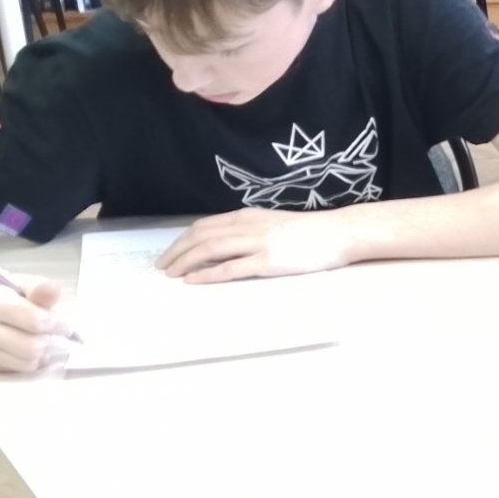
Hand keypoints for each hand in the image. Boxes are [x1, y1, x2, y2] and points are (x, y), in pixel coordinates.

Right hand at [0, 274, 73, 373]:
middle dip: (50, 340)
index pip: (33, 321)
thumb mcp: (23, 284)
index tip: (62, 323)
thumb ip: (39, 288)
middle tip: (57, 334)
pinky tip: (34, 351)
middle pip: (31, 346)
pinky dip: (33, 362)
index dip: (55, 323)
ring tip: (45, 341)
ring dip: (43, 353)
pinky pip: (20, 370)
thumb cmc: (6, 295)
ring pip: (27, 362)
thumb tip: (53, 289)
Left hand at [156, 208, 355, 282]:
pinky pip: (231, 268)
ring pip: (211, 249)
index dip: (182, 239)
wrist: (337, 234)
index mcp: (247, 216)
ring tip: (171, 274)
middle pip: (201, 236)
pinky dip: (208, 274)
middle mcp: (247, 226)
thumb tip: (225, 247)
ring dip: (186, 261)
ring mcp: (258, 243)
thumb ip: (249, 232)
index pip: (204, 225)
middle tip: (161, 266)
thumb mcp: (272, 224)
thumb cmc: (309, 232)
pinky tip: (194, 281)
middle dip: (177, 251)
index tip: (169, 253)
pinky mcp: (268, 261)